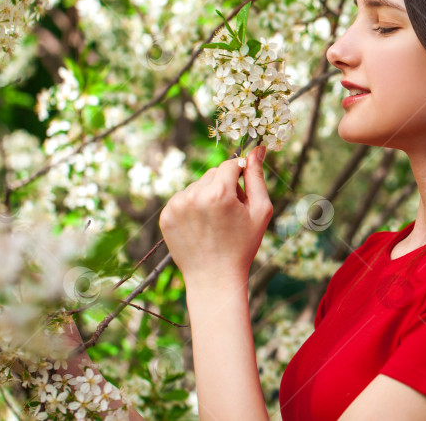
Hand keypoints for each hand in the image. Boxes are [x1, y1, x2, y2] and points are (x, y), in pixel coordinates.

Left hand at [158, 145, 271, 286]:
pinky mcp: (166, 215)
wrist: (214, 278)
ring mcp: (176, 205)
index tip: (243, 196)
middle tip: (230, 214)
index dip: (241, 177)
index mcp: (218, 193)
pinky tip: (201, 226)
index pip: (231, 165)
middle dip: (224, 186)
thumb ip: (257, 176)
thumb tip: (257, 148)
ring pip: (198, 185)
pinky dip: (193, 206)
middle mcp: (193, 195)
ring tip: (214, 222)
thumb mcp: (260, 210)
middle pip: (213, 174)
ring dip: (207, 196)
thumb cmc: (243, 245)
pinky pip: (184, 198)